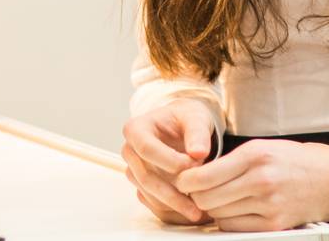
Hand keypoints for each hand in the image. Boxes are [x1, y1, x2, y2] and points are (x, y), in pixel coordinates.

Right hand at [120, 99, 218, 225]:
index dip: (169, 160)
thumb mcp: (196, 118)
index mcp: (136, 129)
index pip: (147, 149)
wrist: (184, 126)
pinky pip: (151, 201)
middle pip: (145, 177)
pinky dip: (169, 209)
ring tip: (197, 211)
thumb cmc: (187, 119)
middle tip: (196, 205)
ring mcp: (133, 170)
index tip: (195, 165)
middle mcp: (129, 150)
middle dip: (172, 193)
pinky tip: (188, 211)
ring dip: (172, 204)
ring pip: (148, 193)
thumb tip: (199, 153)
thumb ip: (198, 134)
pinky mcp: (141, 184)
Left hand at [174, 138, 328, 232]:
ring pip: (219, 215)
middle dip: (198, 197)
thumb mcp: (265, 148)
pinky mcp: (274, 224)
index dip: (187, 181)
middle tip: (201, 193)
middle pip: (207, 198)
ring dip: (215, 211)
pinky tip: (236, 212)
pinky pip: (235, 229)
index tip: (184, 181)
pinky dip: (230, 223)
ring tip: (222, 200)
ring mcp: (268, 204)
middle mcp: (261, 179)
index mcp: (256, 154)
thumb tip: (197, 177)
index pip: (204, 176)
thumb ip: (233, 161)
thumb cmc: (297, 160)